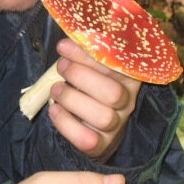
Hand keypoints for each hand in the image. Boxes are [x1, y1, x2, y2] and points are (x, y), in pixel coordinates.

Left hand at [49, 38, 141, 160]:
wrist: (92, 126)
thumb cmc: (89, 86)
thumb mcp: (91, 66)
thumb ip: (85, 52)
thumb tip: (67, 39)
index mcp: (128, 77)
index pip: (116, 64)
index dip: (87, 54)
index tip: (63, 46)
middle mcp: (128, 101)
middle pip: (114, 93)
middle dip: (81, 77)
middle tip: (62, 68)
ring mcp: (116, 125)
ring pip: (103, 117)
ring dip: (73, 100)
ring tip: (55, 90)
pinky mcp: (102, 145)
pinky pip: (87, 139)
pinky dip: (66, 124)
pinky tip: (55, 110)